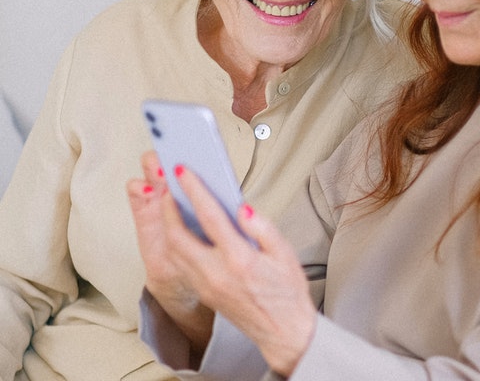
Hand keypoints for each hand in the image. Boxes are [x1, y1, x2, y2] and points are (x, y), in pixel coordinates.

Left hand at [134, 160, 317, 376]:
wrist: (284, 331)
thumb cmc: (287, 292)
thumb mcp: (285, 253)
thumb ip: (263, 227)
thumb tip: (242, 208)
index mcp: (240, 260)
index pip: (210, 217)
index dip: (194, 190)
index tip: (183, 172)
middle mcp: (217, 274)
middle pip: (178, 236)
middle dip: (168, 208)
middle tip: (169, 186)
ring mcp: (206, 285)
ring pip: (174, 251)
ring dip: (168, 224)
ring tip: (171, 202)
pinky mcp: (203, 292)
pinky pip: (180, 263)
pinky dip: (175, 241)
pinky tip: (181, 228)